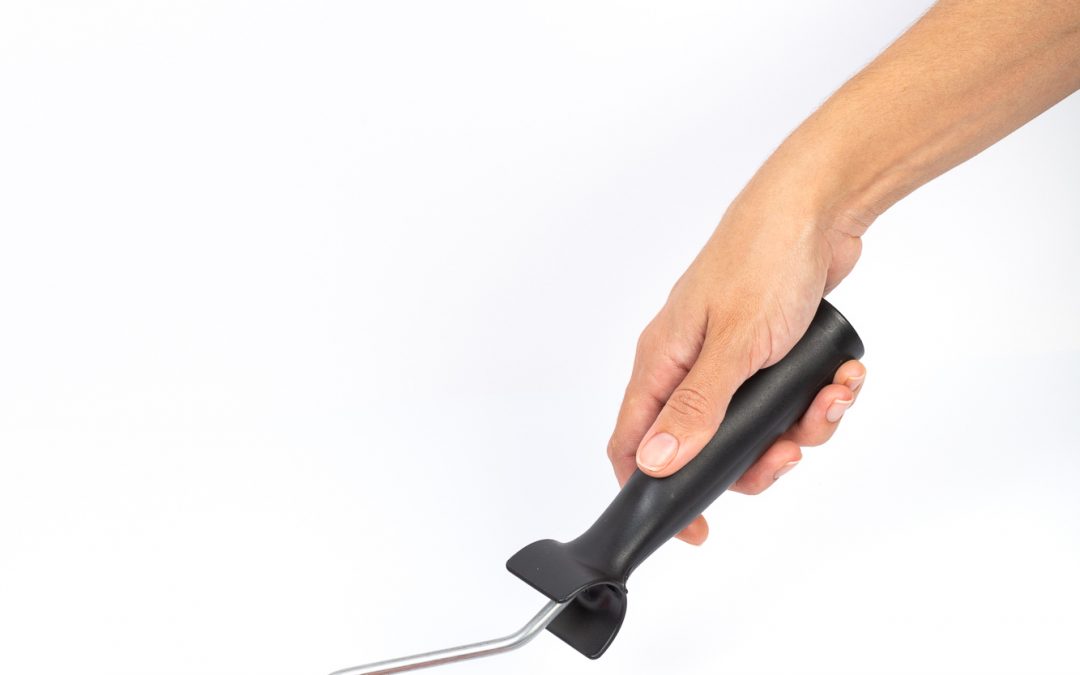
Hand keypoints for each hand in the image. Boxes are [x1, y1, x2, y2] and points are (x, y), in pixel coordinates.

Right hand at [606, 188, 866, 545]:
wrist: (818, 207)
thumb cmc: (763, 259)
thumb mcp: (733, 344)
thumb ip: (695, 408)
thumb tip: (655, 462)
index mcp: (662, 360)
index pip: (633, 441)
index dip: (652, 489)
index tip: (695, 525)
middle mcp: (689, 364)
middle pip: (705, 445)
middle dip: (756, 459)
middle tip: (789, 453)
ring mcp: (731, 359)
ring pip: (755, 428)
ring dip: (800, 427)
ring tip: (831, 398)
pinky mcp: (770, 353)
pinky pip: (788, 401)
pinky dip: (819, 399)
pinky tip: (842, 376)